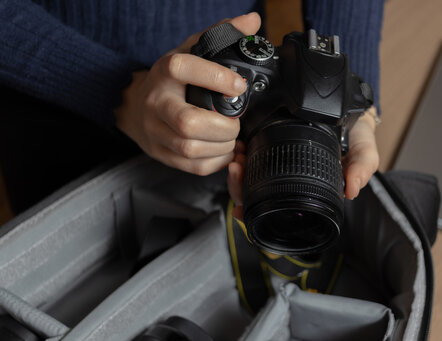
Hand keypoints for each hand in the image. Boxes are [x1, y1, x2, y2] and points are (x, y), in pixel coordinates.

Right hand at [115, 13, 260, 174]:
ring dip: (221, 146)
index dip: (214, 77)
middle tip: (237, 123)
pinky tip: (223, 150)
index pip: (182, 69)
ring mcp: (155, 131)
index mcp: (165, 72)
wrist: (137, 106)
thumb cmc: (172, 80)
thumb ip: (221, 35)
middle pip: (187, 122)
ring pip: (189, 148)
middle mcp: (156, 102)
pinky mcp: (160, 154)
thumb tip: (252, 22)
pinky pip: (191, 166)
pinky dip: (215, 161)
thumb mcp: (192, 51)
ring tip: (232, 137)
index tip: (239, 86)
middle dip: (223, 126)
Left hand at [227, 107, 379, 217]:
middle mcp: (290, 182)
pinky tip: (240, 147)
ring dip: (237, 172)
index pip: (280, 211)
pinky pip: (250, 157)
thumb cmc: (355, 136)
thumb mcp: (364, 150)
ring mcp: (279, 166)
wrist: (351, 109)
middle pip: (256, 198)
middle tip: (239, 169)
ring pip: (248, 179)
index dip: (259, 213)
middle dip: (239, 187)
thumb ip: (362, 167)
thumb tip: (351, 190)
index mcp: (307, 191)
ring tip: (239, 158)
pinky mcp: (271, 145)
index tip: (243, 205)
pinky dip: (240, 154)